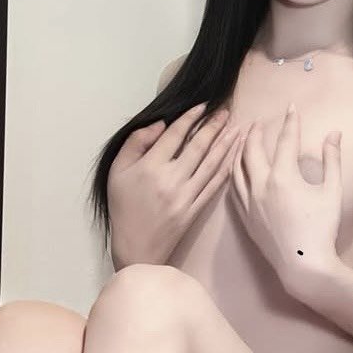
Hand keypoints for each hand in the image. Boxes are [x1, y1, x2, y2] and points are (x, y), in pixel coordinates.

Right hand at [108, 102, 241, 266]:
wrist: (135, 247)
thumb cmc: (123, 208)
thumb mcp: (117, 171)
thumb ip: (135, 143)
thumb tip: (160, 125)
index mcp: (151, 167)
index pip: (175, 135)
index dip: (190, 118)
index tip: (202, 106)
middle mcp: (172, 179)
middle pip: (198, 146)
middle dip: (214, 126)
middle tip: (225, 111)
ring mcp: (186, 195)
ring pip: (211, 164)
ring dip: (225, 144)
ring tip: (235, 128)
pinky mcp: (195, 209)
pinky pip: (214, 185)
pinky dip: (225, 169)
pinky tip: (233, 157)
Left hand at [230, 105, 343, 286]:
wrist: (304, 264)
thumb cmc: (322, 228)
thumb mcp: (332, 191)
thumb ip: (332, 159)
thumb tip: (334, 134)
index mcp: (283, 176)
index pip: (285, 141)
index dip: (290, 122)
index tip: (290, 108)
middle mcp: (261, 186)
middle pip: (252, 150)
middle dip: (256, 132)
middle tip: (258, 122)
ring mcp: (250, 202)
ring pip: (237, 168)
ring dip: (239, 150)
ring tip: (242, 139)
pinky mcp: (245, 217)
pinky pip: (233, 189)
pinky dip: (233, 173)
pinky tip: (235, 169)